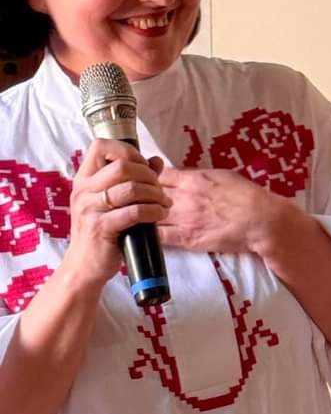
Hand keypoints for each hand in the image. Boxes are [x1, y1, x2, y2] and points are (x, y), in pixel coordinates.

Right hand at [62, 140, 171, 292]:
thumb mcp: (111, 203)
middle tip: (160, 190)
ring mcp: (89, 208)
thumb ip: (133, 179)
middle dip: (148, 175)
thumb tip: (156, 161)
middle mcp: (83, 190)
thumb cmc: (101, 233)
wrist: (84, 267)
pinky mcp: (101, 227)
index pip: (100, 146)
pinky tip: (160, 215)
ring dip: (155, 194)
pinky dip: (153, 211)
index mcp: (84, 179)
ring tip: (164, 204)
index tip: (142, 166)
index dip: (127, 151)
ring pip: (131, 188)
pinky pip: (134, 211)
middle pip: (122, 165)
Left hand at [156, 167, 296, 257]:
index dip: (150, 179)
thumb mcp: (223, 176)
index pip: (158, 175)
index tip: (150, 184)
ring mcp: (184, 218)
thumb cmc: (248, 196)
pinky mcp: (187, 238)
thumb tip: (188, 176)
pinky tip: (148, 236)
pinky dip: (150, 235)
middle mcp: (184, 197)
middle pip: (148, 193)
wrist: (261, 220)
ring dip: (144, 216)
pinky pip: (158, 237)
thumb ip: (201, 176)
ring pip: (148, 214)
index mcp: (192, 179)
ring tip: (142, 219)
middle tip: (143, 202)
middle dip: (144, 197)